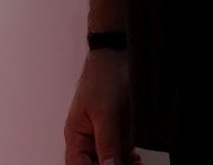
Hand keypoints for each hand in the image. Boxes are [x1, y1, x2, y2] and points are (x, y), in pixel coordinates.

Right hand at [63, 49, 134, 164]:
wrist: (118, 59)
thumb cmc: (103, 80)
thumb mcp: (105, 112)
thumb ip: (107, 142)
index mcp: (76, 135)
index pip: (77, 164)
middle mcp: (87, 140)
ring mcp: (104, 138)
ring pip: (110, 162)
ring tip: (136, 163)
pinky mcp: (118, 135)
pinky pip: (121, 155)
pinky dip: (128, 160)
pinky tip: (136, 158)